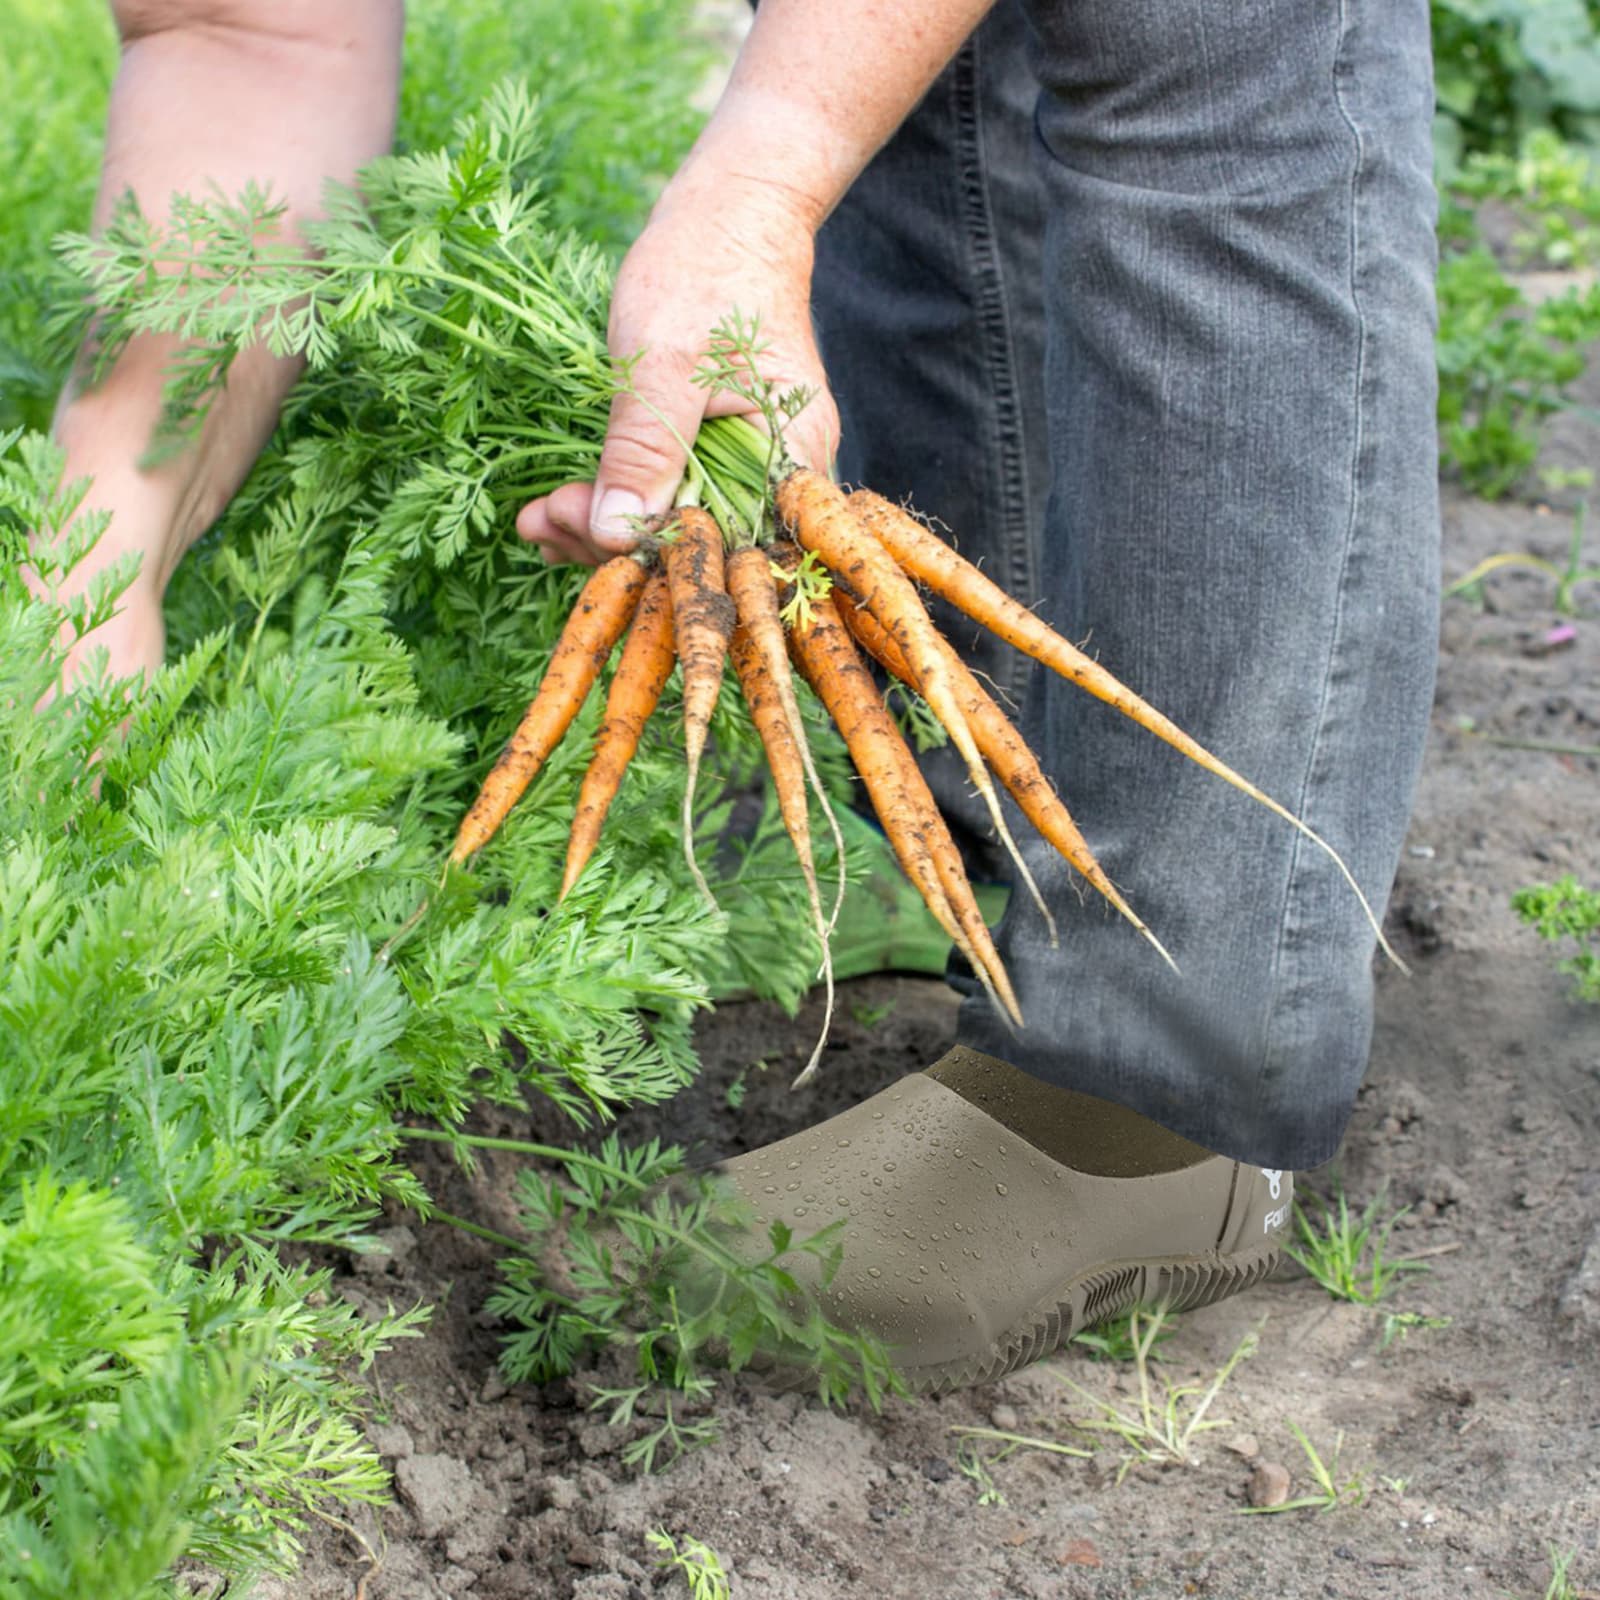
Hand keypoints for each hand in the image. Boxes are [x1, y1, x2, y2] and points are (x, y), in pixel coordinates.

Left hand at [516, 173, 839, 565]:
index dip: (644, 548)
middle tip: (538, 526)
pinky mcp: (719, 455)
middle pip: (698, 542)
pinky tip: (566, 509)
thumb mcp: (663, 361)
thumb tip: (615, 533)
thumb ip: (643, 448)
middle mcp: (781, 476)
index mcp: (790, 457)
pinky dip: (621, 502)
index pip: (719, 539)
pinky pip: (672, 495)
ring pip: (678, 524)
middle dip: (614, 543)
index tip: (570, 527)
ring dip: (606, 528)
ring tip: (537, 522)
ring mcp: (752, 466)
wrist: (731, 215)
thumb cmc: (706, 271)